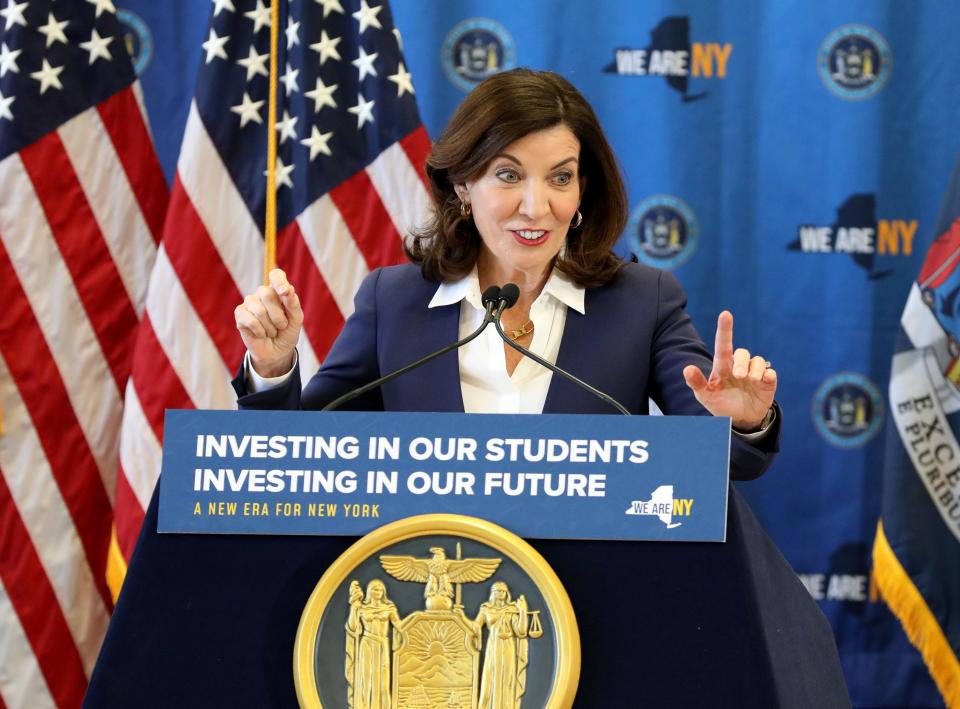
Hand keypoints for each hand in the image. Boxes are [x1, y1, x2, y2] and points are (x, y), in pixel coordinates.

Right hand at [234, 268, 303, 376]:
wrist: (277, 352)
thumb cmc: (287, 333)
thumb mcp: (296, 320)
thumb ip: (293, 304)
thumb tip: (288, 289)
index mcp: (278, 291)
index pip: (276, 275)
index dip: (279, 281)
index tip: (284, 292)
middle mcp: (262, 294)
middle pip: (266, 293)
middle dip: (278, 315)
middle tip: (282, 325)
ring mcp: (250, 303)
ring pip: (259, 309)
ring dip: (270, 326)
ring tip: (272, 331)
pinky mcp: (240, 314)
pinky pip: (249, 319)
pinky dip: (259, 331)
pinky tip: (261, 334)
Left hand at [682, 311, 776, 429]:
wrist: (739, 420)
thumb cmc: (720, 403)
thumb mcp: (705, 396)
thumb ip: (696, 383)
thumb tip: (687, 369)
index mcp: (723, 366)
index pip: (723, 344)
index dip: (724, 329)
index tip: (725, 314)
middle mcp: (739, 366)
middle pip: (742, 353)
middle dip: (741, 362)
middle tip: (738, 376)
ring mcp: (754, 373)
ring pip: (758, 360)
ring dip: (754, 369)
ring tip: (750, 380)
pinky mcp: (767, 383)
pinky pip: (771, 373)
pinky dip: (768, 375)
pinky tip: (764, 380)